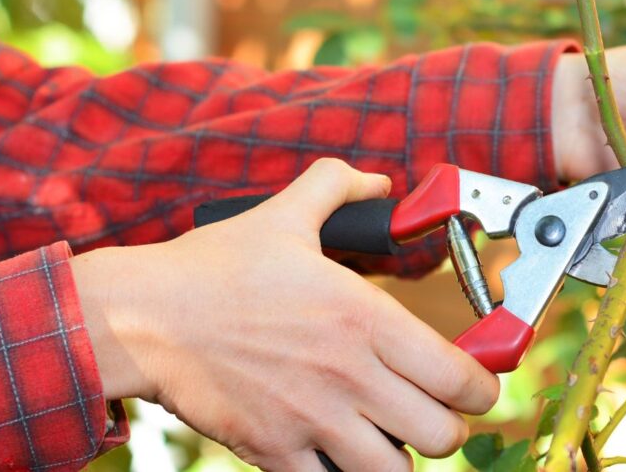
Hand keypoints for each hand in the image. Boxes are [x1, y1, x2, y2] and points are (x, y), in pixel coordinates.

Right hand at [71, 159, 498, 471]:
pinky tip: (340, 453)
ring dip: (401, 458)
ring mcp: (313, 419)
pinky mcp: (274, 452)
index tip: (476, 385)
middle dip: (447, 427)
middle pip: (442, 435)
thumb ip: (338, 186)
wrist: (142, 317)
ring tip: (388, 437)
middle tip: (432, 411)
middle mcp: (350, 375)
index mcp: (365, 317)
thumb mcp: (284, 215)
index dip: (482, 388)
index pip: (461, 377)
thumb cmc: (215, 268)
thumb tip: (378, 181)